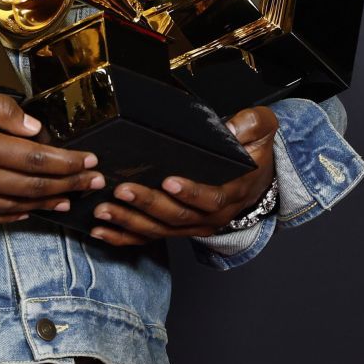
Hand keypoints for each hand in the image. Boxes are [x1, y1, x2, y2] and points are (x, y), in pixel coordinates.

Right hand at [0, 78, 103, 223]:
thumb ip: (3, 111)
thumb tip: (36, 130)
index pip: (37, 160)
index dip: (68, 164)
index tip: (91, 162)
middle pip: (33, 188)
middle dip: (68, 185)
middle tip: (94, 183)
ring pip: (14, 206)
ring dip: (46, 204)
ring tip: (70, 199)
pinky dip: (14, 216)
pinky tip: (29, 211)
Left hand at [88, 105, 278, 245]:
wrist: (256, 181)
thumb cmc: (253, 155)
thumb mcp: (262, 131)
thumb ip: (252, 125)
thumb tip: (232, 128)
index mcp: (231, 193)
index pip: (211, 198)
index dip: (191, 193)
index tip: (169, 181)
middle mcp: (211, 216)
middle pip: (177, 216)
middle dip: (148, 204)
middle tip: (122, 191)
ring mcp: (193, 226)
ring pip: (160, 230)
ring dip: (130, 222)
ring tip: (104, 210)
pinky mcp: (177, 229)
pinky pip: (150, 238)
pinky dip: (124, 237)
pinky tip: (101, 231)